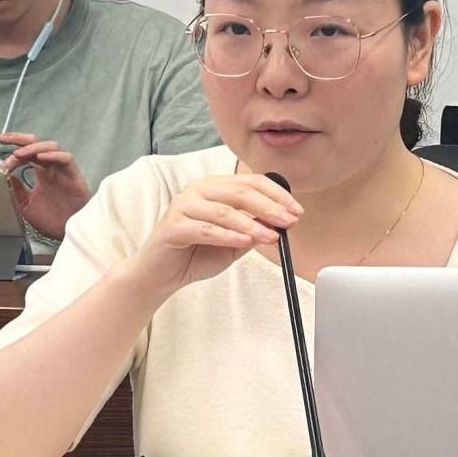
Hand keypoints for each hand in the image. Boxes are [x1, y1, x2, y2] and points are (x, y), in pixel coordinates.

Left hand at [0, 134, 92, 240]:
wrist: (66, 233)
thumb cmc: (52, 221)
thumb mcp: (25, 206)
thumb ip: (16, 191)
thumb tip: (7, 177)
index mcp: (41, 173)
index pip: (27, 151)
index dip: (14, 144)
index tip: (0, 142)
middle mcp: (52, 168)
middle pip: (37, 143)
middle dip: (20, 139)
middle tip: (4, 140)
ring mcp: (63, 170)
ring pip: (51, 147)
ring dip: (33, 147)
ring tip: (19, 153)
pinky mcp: (73, 176)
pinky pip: (65, 159)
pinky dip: (53, 155)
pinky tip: (40, 157)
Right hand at [133, 175, 301, 296]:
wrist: (161, 274)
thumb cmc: (196, 254)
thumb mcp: (234, 242)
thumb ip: (254, 230)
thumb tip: (280, 222)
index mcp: (214, 187)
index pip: (251, 182)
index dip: (277, 195)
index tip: (296, 211)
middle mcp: (198, 190)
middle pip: (240, 191)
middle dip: (269, 206)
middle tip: (289, 221)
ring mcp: (184, 206)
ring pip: (224, 210)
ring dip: (252, 224)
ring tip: (271, 236)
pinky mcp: (173, 226)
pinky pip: (206, 229)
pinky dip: (228, 235)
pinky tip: (244, 242)